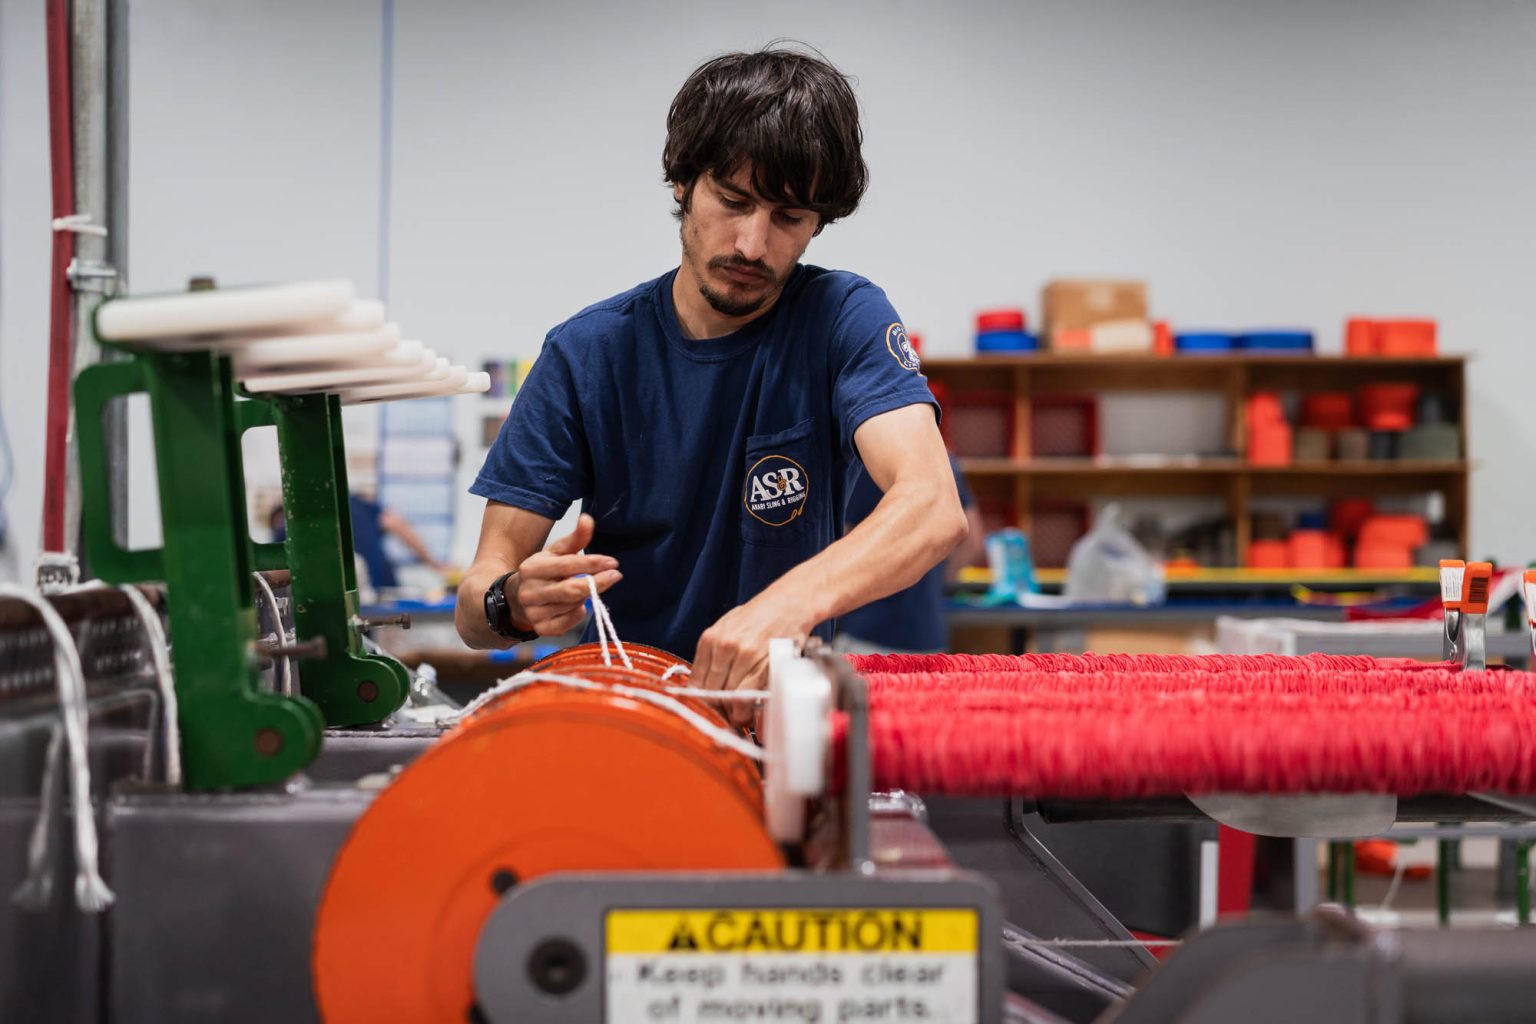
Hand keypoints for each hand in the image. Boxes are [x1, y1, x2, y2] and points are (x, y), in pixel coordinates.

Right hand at [515, 514, 620, 635]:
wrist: (517, 598)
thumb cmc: (544, 572)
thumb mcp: (556, 553)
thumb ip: (575, 538)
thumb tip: (587, 519)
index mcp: (532, 568)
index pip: (568, 565)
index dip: (593, 563)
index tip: (613, 562)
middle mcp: (530, 592)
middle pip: (572, 589)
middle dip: (598, 583)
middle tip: (616, 575)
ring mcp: (534, 612)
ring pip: (573, 605)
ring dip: (586, 597)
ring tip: (586, 588)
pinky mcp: (540, 629)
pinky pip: (569, 622)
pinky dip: (578, 614)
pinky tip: (577, 605)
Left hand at [693, 591, 810, 725]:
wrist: (789, 603)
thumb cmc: (759, 615)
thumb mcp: (726, 626)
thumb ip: (712, 653)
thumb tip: (702, 683)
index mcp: (711, 639)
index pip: (696, 682)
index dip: (702, 700)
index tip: (708, 708)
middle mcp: (725, 647)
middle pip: (712, 692)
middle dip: (718, 709)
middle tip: (725, 716)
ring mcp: (746, 657)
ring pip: (730, 697)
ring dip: (733, 712)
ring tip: (737, 716)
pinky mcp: (766, 664)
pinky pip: (749, 696)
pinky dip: (747, 709)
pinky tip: (748, 711)